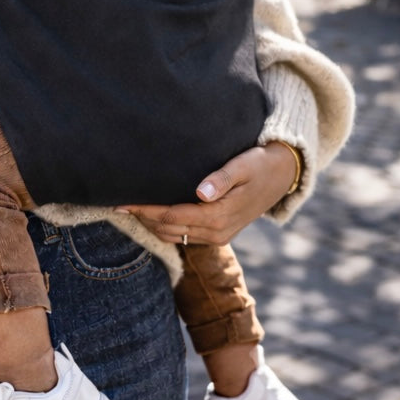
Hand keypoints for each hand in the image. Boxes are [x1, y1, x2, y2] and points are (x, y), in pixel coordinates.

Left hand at [115, 142, 296, 246]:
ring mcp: (218, 235)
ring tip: (128, 209)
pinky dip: (165, 227)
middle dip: (143, 218)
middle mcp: (217, 231)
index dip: (146, 210)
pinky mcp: (219, 233)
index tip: (123, 202)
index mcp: (219, 215)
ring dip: (151, 224)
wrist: (282, 176)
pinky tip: (150, 214)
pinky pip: (185, 235)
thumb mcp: (243, 166)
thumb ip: (221, 178)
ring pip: (175, 235)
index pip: (172, 216)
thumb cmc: (259, 164)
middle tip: (117, 205)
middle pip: (169, 229)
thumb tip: (200, 192)